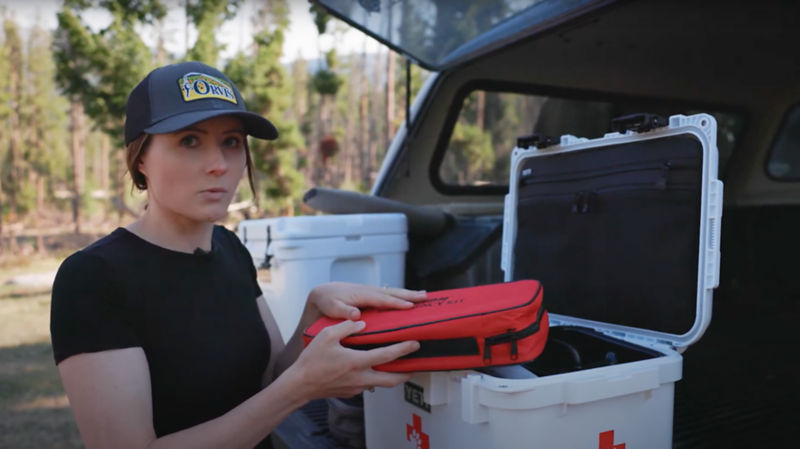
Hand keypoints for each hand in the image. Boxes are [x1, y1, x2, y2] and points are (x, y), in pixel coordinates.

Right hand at [287, 320, 419, 398]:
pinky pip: (367, 385)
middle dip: (407, 373)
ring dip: (391, 377)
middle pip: (392, 380)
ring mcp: (356, 387)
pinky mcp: (350, 393)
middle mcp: (360, 377)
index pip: (387, 356)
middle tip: (415, 364)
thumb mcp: (327, 336)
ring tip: (398, 367)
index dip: (403, 349)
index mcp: (357, 362)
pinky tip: (371, 370)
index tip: (414, 344)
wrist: (299, 384)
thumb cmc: (311, 360)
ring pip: (380, 384)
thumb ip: (347, 327)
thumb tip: (362, 323)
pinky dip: (374, 379)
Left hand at [307, 282, 427, 320]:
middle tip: (425, 297)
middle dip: (409, 295)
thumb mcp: (331, 307)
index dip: (396, 303)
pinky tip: (410, 299)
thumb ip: (342, 310)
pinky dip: (401, 295)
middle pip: (392, 292)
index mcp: (361, 294)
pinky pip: (390, 295)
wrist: (323, 293)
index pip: (382, 299)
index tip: (410, 306)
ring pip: (393, 292)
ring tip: (424, 296)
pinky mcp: (372, 295)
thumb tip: (356, 314)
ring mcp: (372, 292)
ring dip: (408, 293)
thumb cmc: (326, 301)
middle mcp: (369, 291)